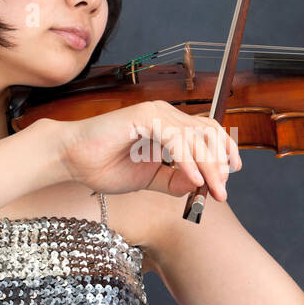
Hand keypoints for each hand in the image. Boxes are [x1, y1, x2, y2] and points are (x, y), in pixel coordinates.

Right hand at [48, 100, 242, 200]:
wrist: (73, 160)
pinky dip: (187, 160)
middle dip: (219, 164)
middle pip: (207, 133)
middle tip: (221, 191)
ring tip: (212, 189)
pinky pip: (175, 139)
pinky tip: (194, 180)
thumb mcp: (149, 179)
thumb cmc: (105, 166)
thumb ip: (175, 181)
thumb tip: (201, 184)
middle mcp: (166, 115)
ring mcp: (155, 113)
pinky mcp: (143, 117)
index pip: (208, 132)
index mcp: (169, 126)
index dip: (224, 151)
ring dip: (208, 165)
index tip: (231, 176)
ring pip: (195, 136)